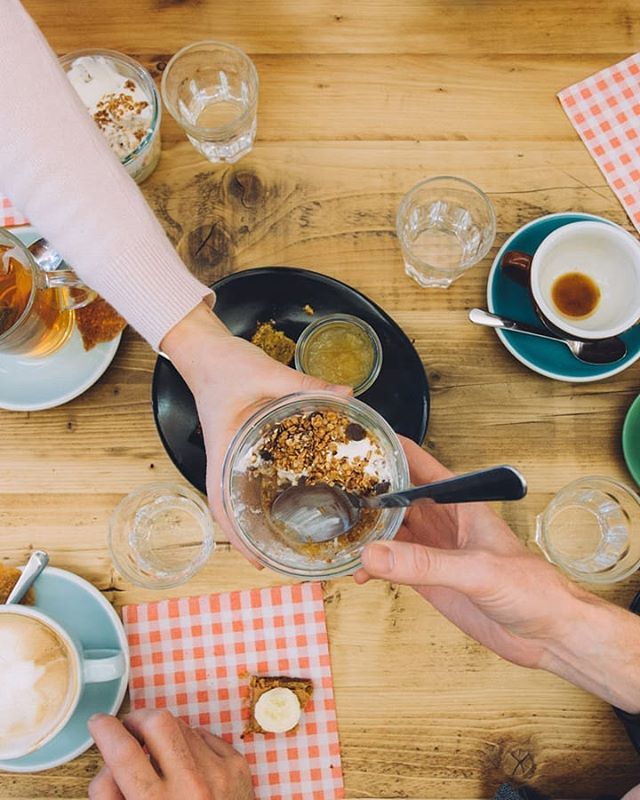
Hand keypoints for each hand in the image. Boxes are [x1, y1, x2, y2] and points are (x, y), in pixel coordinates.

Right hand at [88, 710, 253, 799]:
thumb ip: (110, 796)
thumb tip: (108, 760)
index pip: (123, 752)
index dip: (105, 730)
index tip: (99, 722)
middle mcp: (191, 787)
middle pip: (158, 722)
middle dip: (138, 719)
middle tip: (130, 728)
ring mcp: (218, 772)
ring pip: (182, 726)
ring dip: (165, 735)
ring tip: (160, 756)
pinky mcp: (237, 767)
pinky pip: (205, 737)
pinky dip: (191, 745)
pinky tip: (187, 765)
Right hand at [161, 304, 348, 562]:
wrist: (207, 350)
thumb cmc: (224, 365)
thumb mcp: (267, 374)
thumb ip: (307, 385)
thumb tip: (347, 394)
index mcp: (225, 448)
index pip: (221, 502)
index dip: (237, 536)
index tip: (258, 560)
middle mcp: (228, 458)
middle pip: (235, 508)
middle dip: (255, 537)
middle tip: (288, 560)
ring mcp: (237, 453)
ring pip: (246, 495)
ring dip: (264, 518)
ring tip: (296, 538)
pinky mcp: (248, 443)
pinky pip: (260, 473)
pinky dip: (274, 490)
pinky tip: (299, 495)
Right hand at [355, 438, 639, 711]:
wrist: (547, 634)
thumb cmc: (531, 588)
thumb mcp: (477, 570)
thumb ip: (425, 564)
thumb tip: (374, 555)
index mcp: (457, 500)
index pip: (415, 461)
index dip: (385, 449)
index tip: (351, 443)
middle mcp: (440, 518)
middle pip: (393, 494)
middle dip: (362, 490)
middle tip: (326, 490)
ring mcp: (432, 548)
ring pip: (387, 530)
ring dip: (363, 531)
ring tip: (333, 532)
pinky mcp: (427, 578)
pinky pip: (390, 565)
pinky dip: (371, 567)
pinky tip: (357, 573)